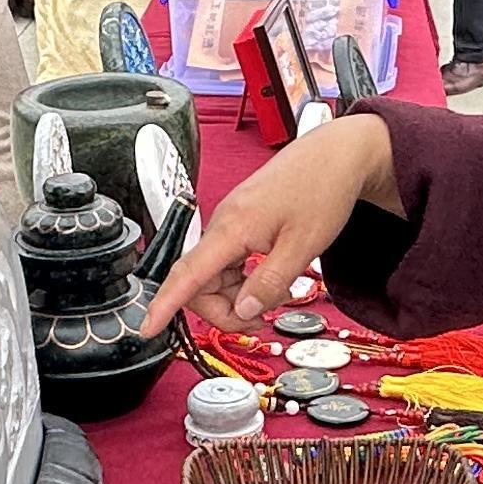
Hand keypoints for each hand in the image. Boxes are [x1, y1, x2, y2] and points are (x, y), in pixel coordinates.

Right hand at [143, 116, 396, 333]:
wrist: (335, 156)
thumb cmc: (322, 189)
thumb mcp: (304, 246)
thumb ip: (270, 282)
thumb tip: (244, 310)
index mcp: (233, 227)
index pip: (187, 273)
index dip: (164, 303)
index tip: (147, 328)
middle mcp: (224, 224)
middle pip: (199, 282)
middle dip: (223, 310)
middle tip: (260, 318)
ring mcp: (232, 223)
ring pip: (215, 275)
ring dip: (237, 297)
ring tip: (274, 296)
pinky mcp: (242, 224)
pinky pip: (228, 263)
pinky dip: (244, 281)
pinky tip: (269, 279)